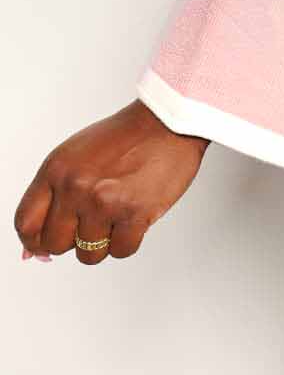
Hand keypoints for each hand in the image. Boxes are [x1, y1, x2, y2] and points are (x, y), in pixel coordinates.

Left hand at [14, 98, 209, 265]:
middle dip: (74, 238)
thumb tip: (32, 251)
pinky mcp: (132, 213)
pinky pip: (120, 252)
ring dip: (104, 240)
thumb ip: (52, 196)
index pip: (25, 224)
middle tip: (93, 217)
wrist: (167, 120)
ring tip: (117, 211)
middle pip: (55, 244)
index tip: (46, 243)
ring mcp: (103, 200)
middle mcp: (75, 185)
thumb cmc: (125, 136)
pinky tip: (135, 213)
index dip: (35, 241)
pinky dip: (129, 239)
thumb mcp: (75, 156)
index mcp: (56, 169)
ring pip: (88, 254)